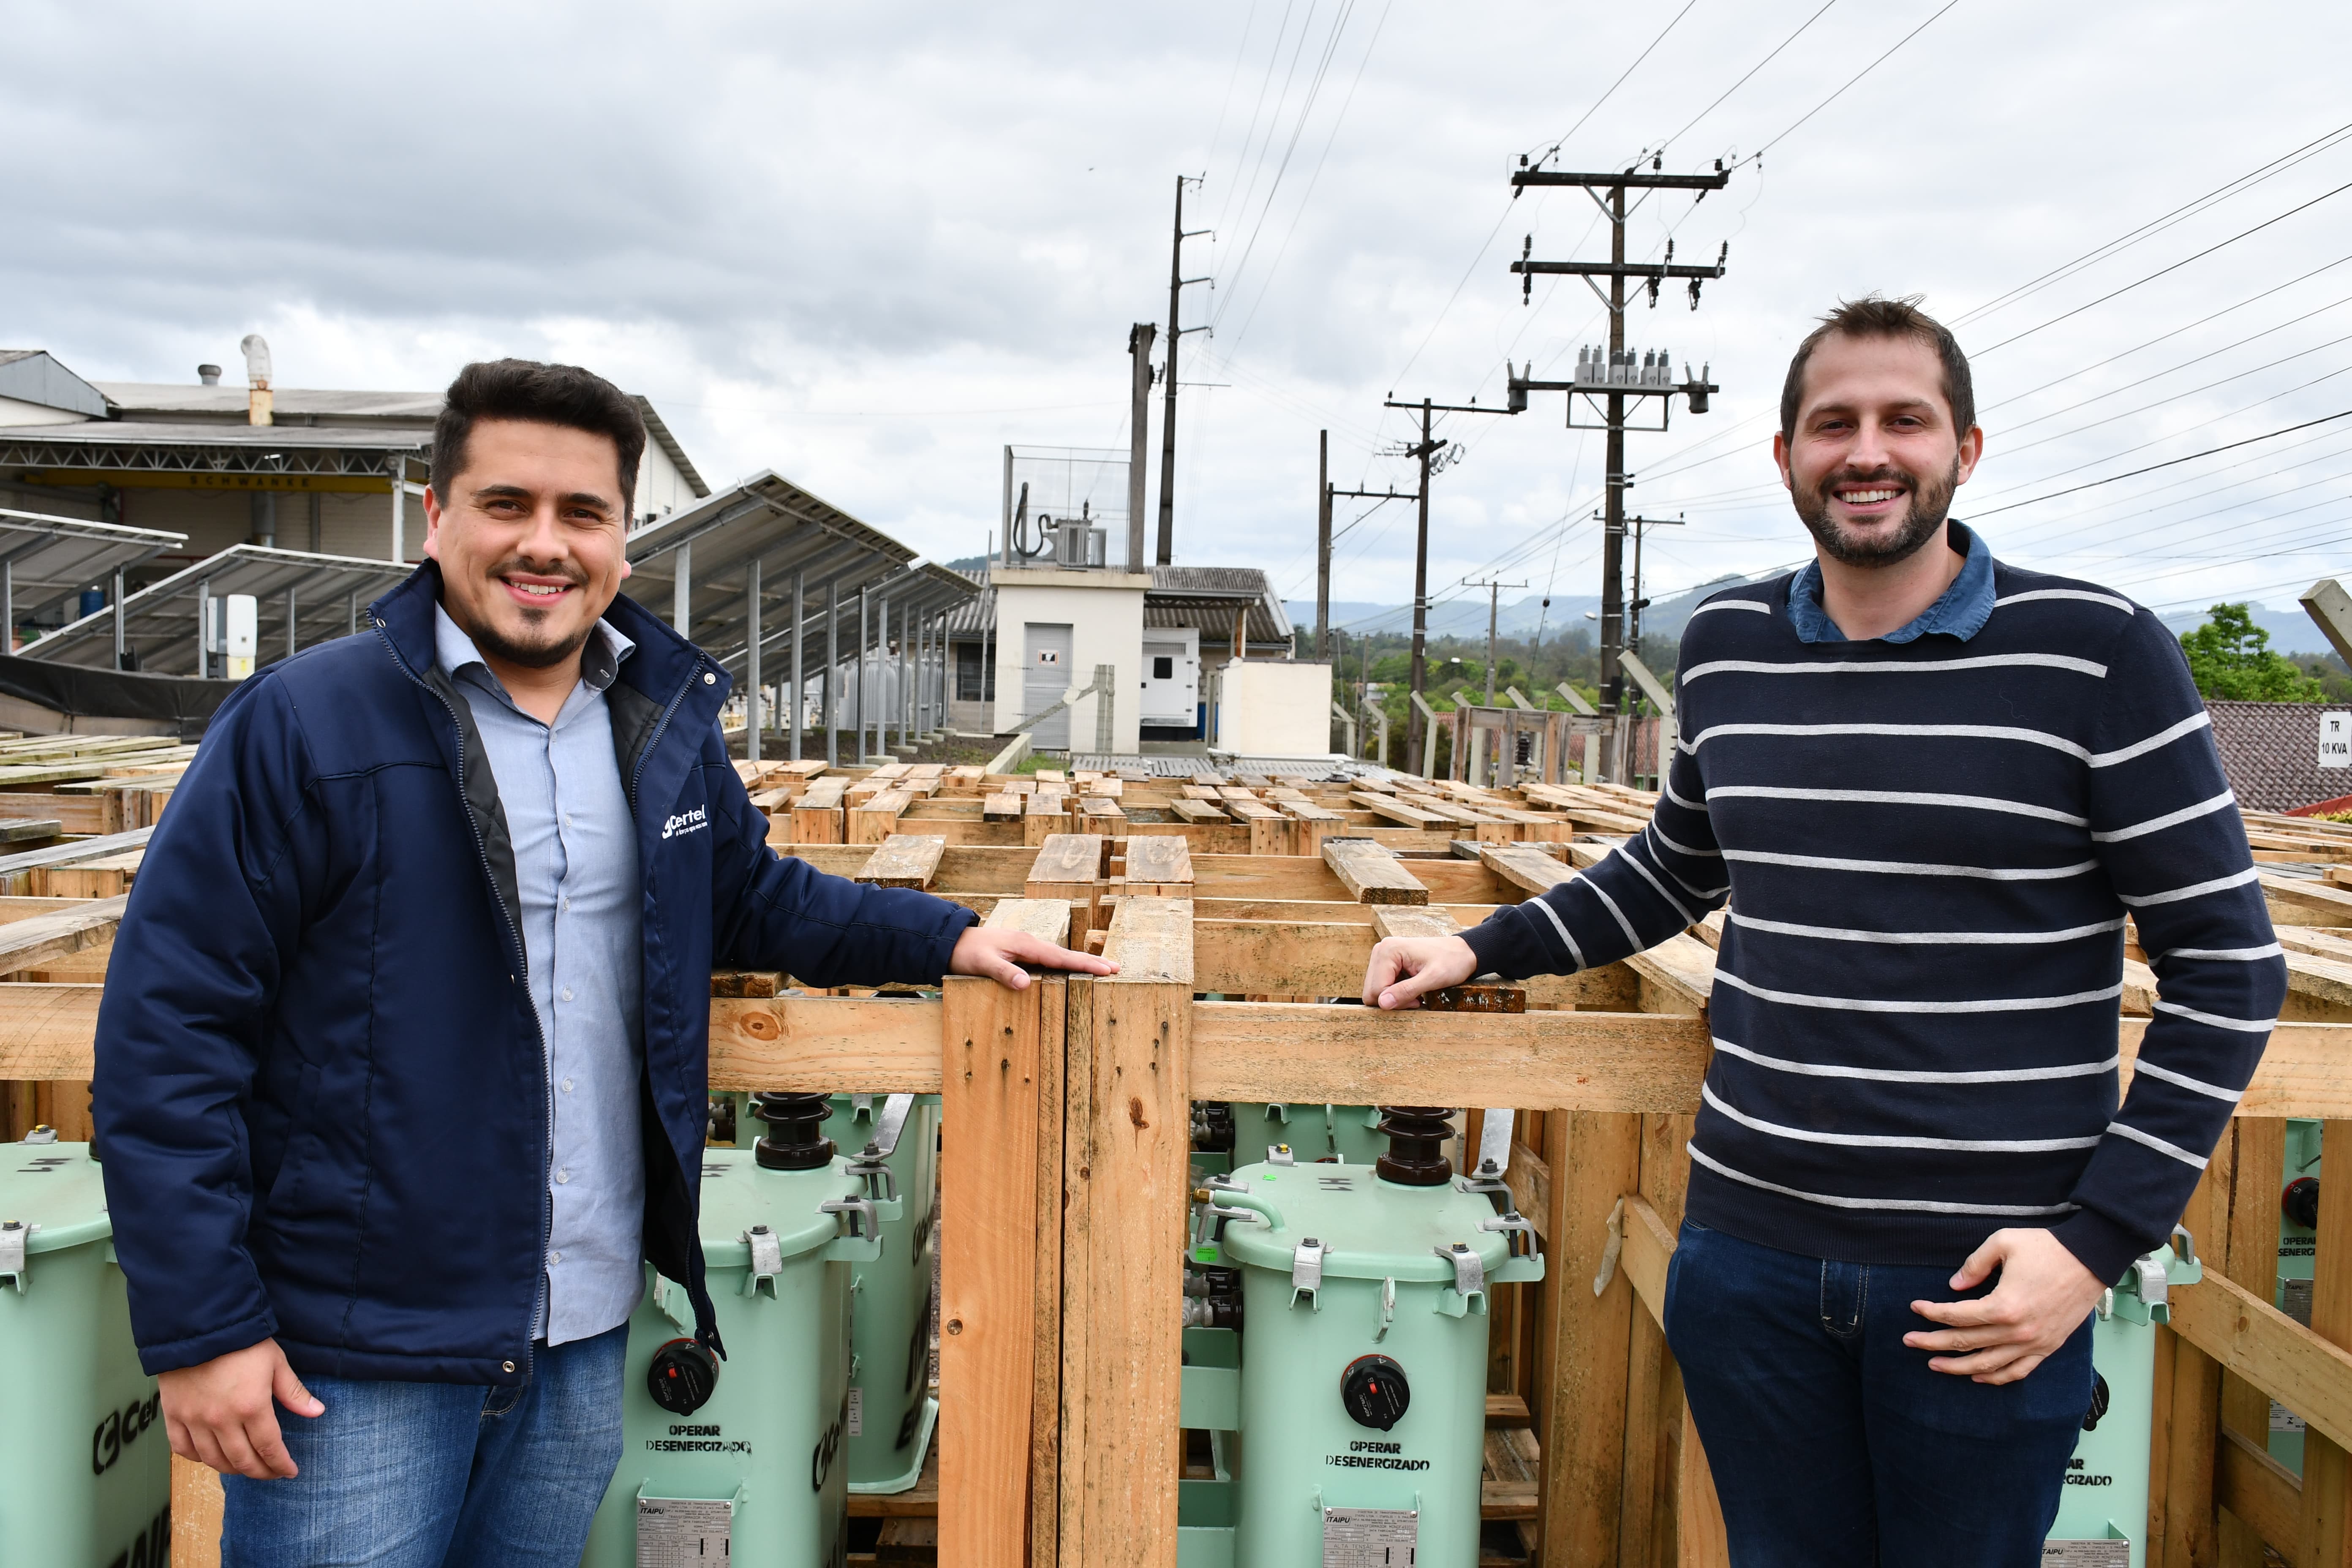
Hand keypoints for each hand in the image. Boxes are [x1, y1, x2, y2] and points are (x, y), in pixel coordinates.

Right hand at [159, 1338, 323, 1479]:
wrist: (199, 1325)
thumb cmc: (241, 1342)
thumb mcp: (275, 1363)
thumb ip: (294, 1392)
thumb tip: (317, 1412)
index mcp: (251, 1407)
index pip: (270, 1448)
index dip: (281, 1465)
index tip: (289, 1471)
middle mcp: (221, 1420)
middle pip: (242, 1461)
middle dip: (260, 1472)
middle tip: (271, 1473)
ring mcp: (194, 1420)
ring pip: (213, 1460)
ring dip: (231, 1469)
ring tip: (246, 1467)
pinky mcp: (173, 1415)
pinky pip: (182, 1449)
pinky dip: (197, 1458)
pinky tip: (210, 1457)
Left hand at [950, 924, 1117, 989]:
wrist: (951, 941)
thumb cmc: (967, 953)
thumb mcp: (982, 964)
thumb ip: (1003, 973)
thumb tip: (1025, 984)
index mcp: (1026, 945)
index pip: (1061, 957)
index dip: (1085, 964)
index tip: (1107, 968)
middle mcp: (1031, 943)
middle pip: (1067, 954)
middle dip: (1092, 961)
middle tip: (1116, 969)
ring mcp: (1028, 947)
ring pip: (1060, 956)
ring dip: (1081, 962)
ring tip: (1103, 969)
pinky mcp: (1023, 952)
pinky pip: (1050, 959)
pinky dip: (1066, 963)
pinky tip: (1072, 970)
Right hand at [1363, 934, 1479, 1009]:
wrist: (1462, 952)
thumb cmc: (1452, 962)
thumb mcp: (1432, 979)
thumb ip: (1406, 991)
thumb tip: (1382, 1003)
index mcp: (1388, 951)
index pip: (1376, 989)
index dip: (1395, 1001)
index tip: (1417, 1001)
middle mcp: (1381, 950)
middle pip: (1372, 991)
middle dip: (1393, 1000)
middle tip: (1416, 999)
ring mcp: (1382, 956)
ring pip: (1375, 991)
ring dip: (1395, 997)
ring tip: (1415, 993)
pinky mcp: (1387, 963)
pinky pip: (1382, 986)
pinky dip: (1396, 992)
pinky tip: (1411, 988)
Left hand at [1903, 1228, 2106, 1383]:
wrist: (2091, 1259)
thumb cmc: (2047, 1248)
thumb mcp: (2003, 1243)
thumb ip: (1974, 1265)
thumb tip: (1954, 1286)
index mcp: (2003, 1305)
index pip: (1957, 1315)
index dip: (1931, 1312)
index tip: (1915, 1307)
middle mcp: (2018, 1331)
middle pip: (1966, 1343)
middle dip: (1933, 1343)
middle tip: (1909, 1341)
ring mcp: (2035, 1343)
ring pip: (1988, 1365)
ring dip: (1958, 1367)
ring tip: (1934, 1364)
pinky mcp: (2049, 1347)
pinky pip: (2018, 1371)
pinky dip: (1996, 1377)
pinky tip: (1977, 1376)